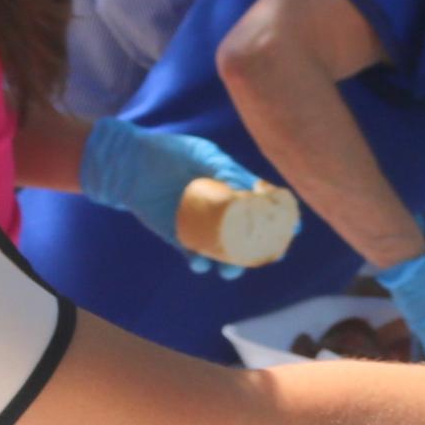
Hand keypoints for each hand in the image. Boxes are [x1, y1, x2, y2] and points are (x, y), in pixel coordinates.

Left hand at [80, 118, 277, 276]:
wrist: (132, 164)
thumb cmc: (170, 153)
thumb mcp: (202, 154)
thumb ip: (225, 169)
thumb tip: (248, 190)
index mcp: (232, 188)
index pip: (262, 206)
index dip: (279, 218)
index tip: (292, 230)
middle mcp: (221, 210)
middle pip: (248, 235)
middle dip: (260, 250)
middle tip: (268, 258)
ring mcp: (202, 225)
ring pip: (224, 251)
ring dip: (230, 265)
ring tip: (230, 271)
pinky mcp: (179, 237)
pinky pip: (194, 255)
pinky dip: (200, 263)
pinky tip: (200, 264)